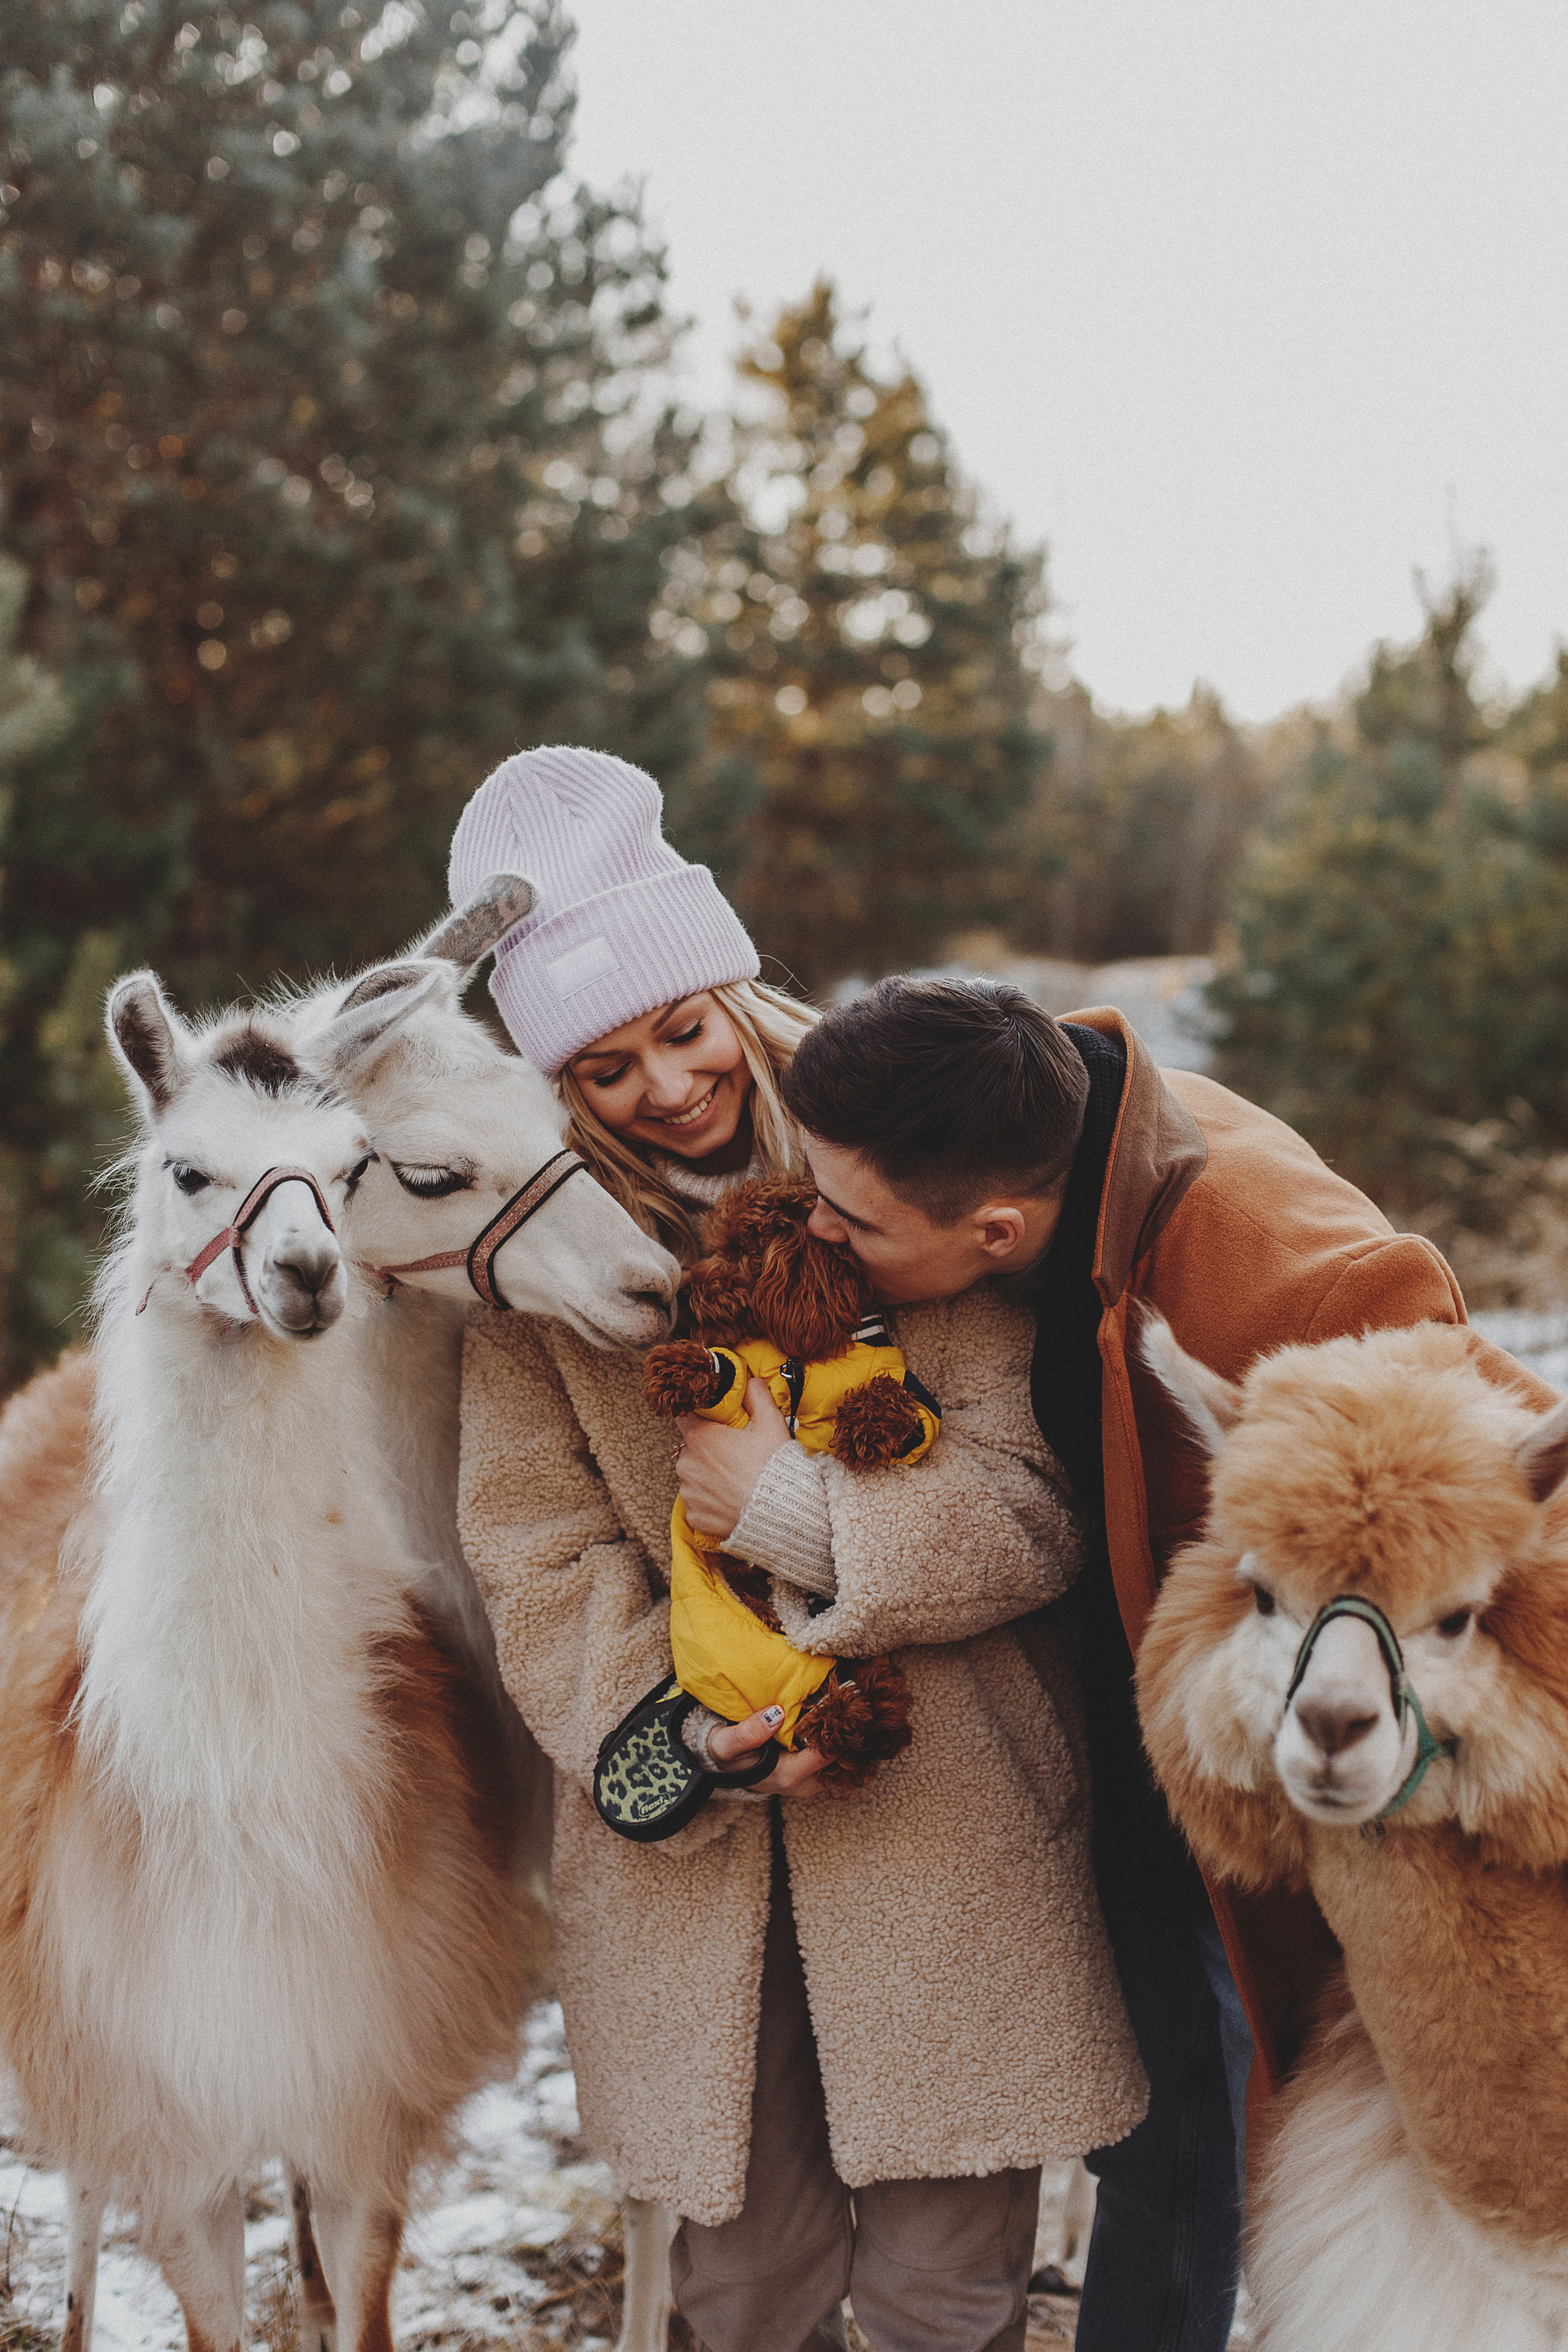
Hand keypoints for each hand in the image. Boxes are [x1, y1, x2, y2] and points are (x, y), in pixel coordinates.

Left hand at [675, 1377, 789, 1538]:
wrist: (781, 1514)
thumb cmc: (774, 1467)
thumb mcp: (771, 1422)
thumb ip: (757, 1394)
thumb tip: (749, 1381)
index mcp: (700, 1438)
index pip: (683, 1414)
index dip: (698, 1414)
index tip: (712, 1419)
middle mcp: (687, 1465)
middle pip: (691, 1448)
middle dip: (709, 1449)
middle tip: (735, 1454)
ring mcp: (689, 1493)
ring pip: (694, 1476)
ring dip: (708, 1475)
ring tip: (736, 1480)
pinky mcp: (695, 1516)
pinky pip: (698, 1503)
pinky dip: (711, 1500)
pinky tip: (732, 1499)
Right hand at [707, 1706, 832, 1799]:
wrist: (726, 1767)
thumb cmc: (727, 1755)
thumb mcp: (727, 1744)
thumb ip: (748, 1733)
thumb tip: (776, 1714)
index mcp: (788, 1776)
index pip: (825, 1755)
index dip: (834, 1731)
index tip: (838, 1706)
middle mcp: (803, 1784)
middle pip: (839, 1762)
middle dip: (843, 1736)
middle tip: (844, 1706)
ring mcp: (808, 1783)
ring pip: (839, 1764)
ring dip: (841, 1740)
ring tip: (842, 1711)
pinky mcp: (810, 1777)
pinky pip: (832, 1762)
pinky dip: (835, 1744)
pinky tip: (833, 1724)